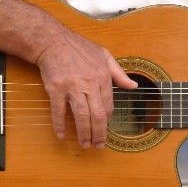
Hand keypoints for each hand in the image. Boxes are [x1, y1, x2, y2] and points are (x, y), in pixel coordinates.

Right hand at [35, 29, 137, 148]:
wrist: (53, 41)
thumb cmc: (79, 47)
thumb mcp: (104, 55)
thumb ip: (119, 73)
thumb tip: (134, 86)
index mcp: (102, 76)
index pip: (108, 105)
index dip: (107, 121)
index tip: (104, 130)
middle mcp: (89, 83)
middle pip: (97, 115)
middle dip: (99, 134)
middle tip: (98, 145)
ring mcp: (72, 87)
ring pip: (81, 116)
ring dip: (84, 133)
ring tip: (85, 144)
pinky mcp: (56, 88)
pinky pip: (58, 111)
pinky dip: (60, 125)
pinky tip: (62, 135)